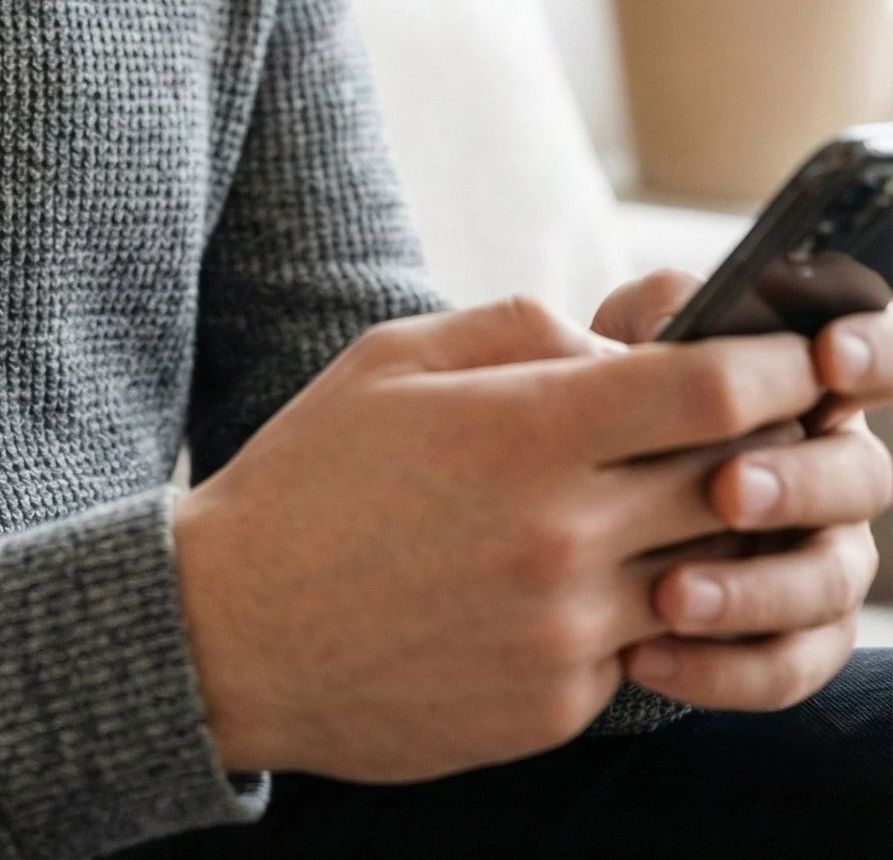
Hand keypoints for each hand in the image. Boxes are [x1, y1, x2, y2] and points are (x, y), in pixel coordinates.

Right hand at [172, 296, 829, 782]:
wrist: (232, 634)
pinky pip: (640, 646)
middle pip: (730, 483)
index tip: (806, 354)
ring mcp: (566, 632)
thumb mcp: (395, 358)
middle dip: (767, 448)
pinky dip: (633, 607)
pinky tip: (572, 580)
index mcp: (524, 433)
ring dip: (708, 534)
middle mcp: (562, 536)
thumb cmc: (311, 476)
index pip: (709, 394)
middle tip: (773, 424)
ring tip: (669, 503)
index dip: (778, 366)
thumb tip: (623, 345)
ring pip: (703, 574)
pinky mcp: (558, 708)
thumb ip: (522, 330)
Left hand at [591, 271, 892, 708]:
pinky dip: (720, 669)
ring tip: (670, 595)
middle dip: (799, 482)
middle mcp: (831, 471)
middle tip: (727, 489)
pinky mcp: (792, 641)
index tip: (827, 355)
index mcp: (804, 388)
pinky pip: (785, 668)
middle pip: (861, 478)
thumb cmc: (592, 405)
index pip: (870, 358)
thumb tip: (685, 316)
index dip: (870, 352)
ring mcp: (821, 559)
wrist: (547, 507)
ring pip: (828, 584)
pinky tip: (646, 656)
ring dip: (755, 590)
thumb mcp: (614, 346)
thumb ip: (653, 316)